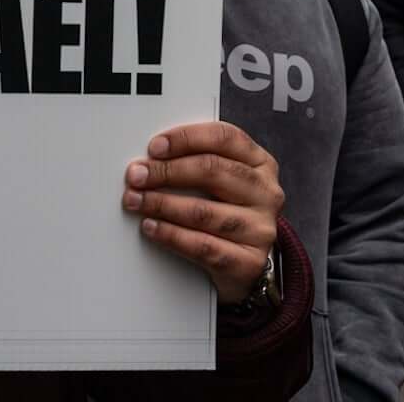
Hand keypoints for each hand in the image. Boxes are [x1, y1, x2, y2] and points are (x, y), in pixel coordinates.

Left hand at [124, 121, 283, 303]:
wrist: (245, 266)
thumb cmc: (227, 212)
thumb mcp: (222, 182)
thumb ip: (195, 163)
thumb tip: (150, 159)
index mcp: (261, 163)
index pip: (225, 138)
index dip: (186, 139)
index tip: (154, 147)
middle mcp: (266, 193)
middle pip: (213, 170)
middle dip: (167, 171)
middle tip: (137, 175)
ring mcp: (261, 229)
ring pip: (204, 211)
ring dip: (162, 205)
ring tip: (137, 201)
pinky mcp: (249, 262)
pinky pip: (203, 246)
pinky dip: (171, 235)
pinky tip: (151, 227)